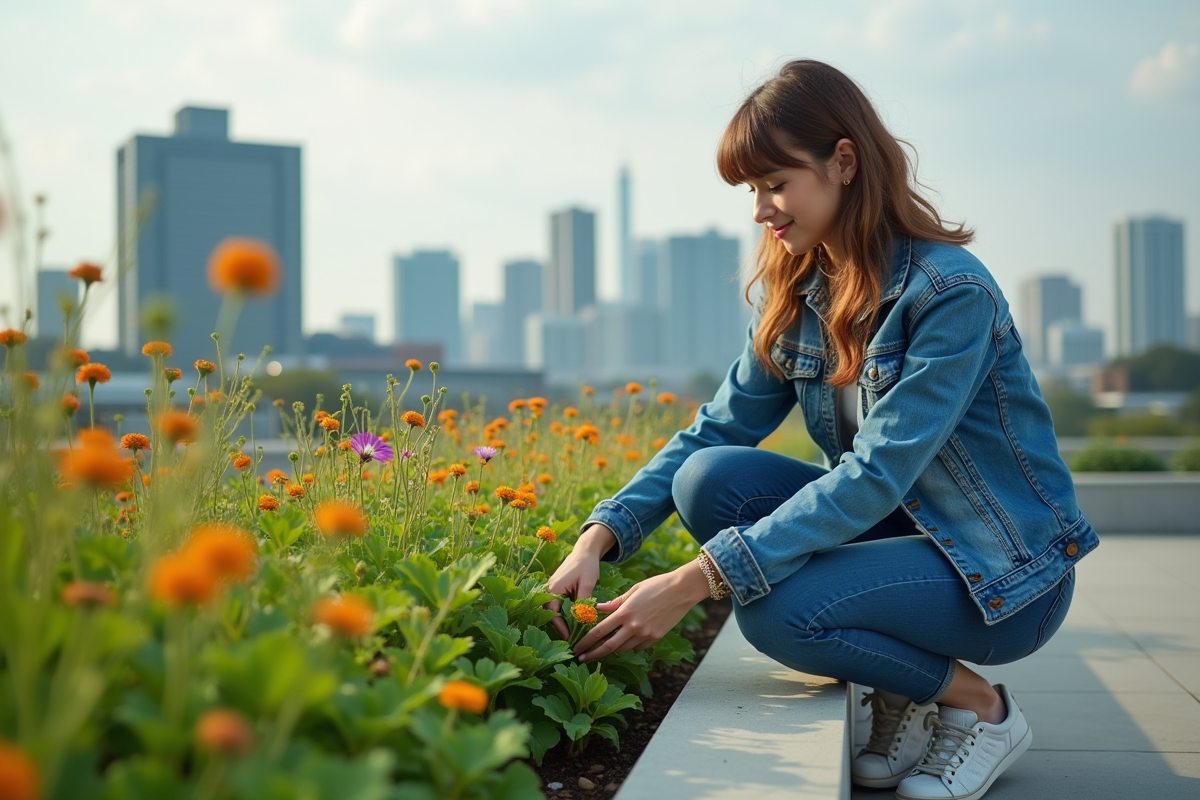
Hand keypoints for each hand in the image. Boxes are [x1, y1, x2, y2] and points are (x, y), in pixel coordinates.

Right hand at [545, 523, 616, 639]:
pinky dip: (563, 614)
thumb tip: (581, 621)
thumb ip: (582, 603)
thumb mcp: (587, 584)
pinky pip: (556, 605)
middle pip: (549, 613)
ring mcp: (551, 589)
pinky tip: (572, 622)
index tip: (569, 638)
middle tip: (570, 639)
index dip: (560, 627)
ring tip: (571, 634)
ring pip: (553, 610)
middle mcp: (549, 590)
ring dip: (560, 621)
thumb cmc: (586, 566)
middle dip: (558, 627)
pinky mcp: (556, 590)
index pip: (553, 613)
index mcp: (553, 589)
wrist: (585, 551)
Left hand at [573, 560, 709, 662]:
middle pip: (608, 646)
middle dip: (593, 654)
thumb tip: (598, 609)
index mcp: (624, 612)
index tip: (577, 648)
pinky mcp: (655, 638)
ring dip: (612, 649)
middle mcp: (633, 626)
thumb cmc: (656, 586)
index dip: (585, 642)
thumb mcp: (633, 590)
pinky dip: (629, 645)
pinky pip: (637, 646)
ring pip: (623, 648)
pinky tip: (626, 640)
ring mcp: (645, 634)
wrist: (681, 590)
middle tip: (581, 659)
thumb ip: (615, 602)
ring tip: (602, 649)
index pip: (599, 632)